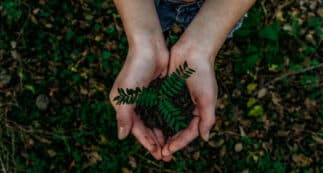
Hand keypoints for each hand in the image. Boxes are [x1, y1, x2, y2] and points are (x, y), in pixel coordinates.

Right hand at [109, 42, 169, 159]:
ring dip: (161, 133)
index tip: (157, 153)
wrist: (149, 46)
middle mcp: (133, 103)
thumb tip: (121, 137)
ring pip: (154, 121)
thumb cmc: (136, 67)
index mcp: (123, 105)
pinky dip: (166, 121)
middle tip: (166, 154)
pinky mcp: (156, 93)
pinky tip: (174, 129)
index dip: (146, 142)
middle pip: (145, 128)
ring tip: (171, 146)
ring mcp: (145, 98)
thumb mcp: (126, 93)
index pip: (135, 129)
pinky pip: (161, 111)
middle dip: (155, 141)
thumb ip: (123, 115)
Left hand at [162, 41, 217, 157]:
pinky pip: (160, 108)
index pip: (190, 132)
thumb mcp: (208, 98)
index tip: (169, 149)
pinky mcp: (167, 92)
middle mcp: (188, 108)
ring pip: (168, 121)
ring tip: (153, 143)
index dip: (180, 142)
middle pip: (178, 130)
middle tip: (160, 152)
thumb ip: (207, 118)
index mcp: (199, 111)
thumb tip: (205, 138)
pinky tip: (148, 125)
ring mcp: (177, 100)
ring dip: (161, 132)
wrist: (193, 50)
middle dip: (170, 141)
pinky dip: (156, 117)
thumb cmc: (203, 73)